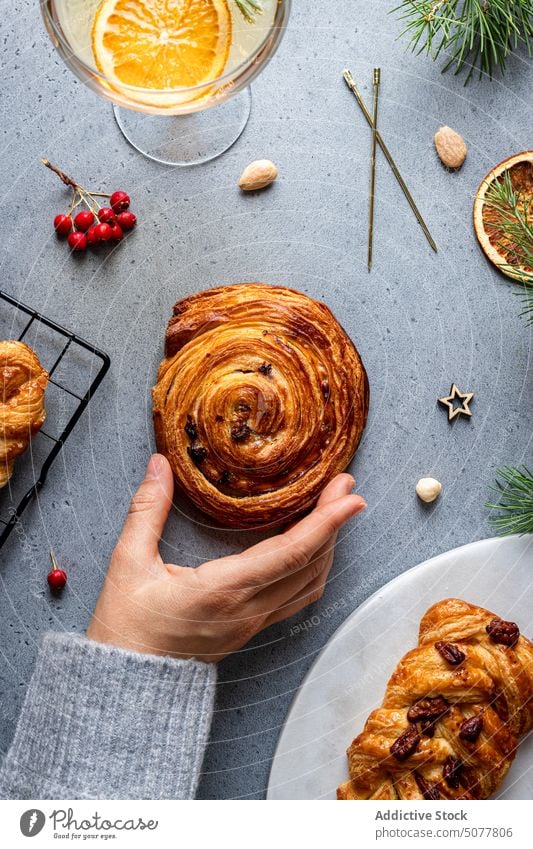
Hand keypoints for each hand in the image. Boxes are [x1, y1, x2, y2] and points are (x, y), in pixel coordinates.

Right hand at [87, 454, 365, 661]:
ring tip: (333, 509)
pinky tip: (311, 545)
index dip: (325, 523)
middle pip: (310, 563)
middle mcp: (248, 607)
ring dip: (327, 544)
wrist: (128, 679)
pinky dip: (313, 565)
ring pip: (310, 582)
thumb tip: (160, 463)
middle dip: (334, 523)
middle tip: (345, 486)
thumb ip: (148, 509)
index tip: (351, 498)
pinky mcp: (252, 626)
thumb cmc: (127, 625)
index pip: (290, 553)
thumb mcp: (128, 562)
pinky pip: (297, 595)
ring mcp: (254, 621)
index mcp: (223, 589)